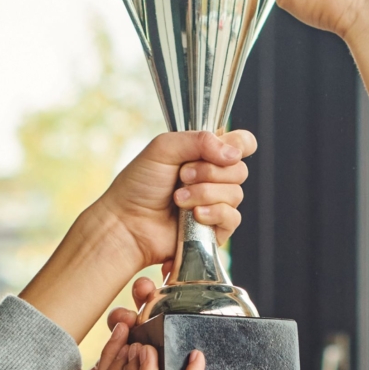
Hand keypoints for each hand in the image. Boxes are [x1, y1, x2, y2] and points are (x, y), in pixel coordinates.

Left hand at [83, 128, 257, 282]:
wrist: (127, 222)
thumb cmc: (139, 185)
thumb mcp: (164, 149)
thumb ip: (199, 140)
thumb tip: (233, 153)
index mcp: (205, 154)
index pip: (241, 143)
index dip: (239, 145)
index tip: (219, 152)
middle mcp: (214, 178)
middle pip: (240, 170)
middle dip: (210, 172)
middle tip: (181, 177)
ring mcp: (215, 204)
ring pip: (236, 194)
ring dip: (205, 194)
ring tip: (178, 199)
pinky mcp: (215, 229)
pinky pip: (232, 218)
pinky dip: (213, 214)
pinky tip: (194, 216)